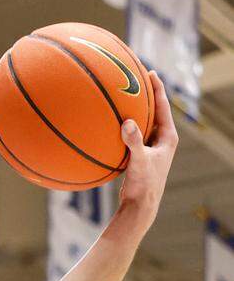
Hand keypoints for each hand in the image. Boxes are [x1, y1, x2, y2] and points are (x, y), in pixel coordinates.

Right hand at [119, 72, 177, 228]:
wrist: (140, 208)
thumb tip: (127, 123)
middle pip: (155, 111)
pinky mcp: (141, 156)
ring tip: (124, 97)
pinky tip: (112, 124)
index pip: (163, 106)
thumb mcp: (139, 161)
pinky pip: (134, 136)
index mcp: (168, 137)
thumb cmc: (143, 186)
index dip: (158, 88)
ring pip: (144, 123)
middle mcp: (162, 140)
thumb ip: (134, 141)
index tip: (150, 72)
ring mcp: (152, 148)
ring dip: (136, 111)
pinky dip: (125, 127)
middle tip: (137, 77)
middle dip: (146, 95)